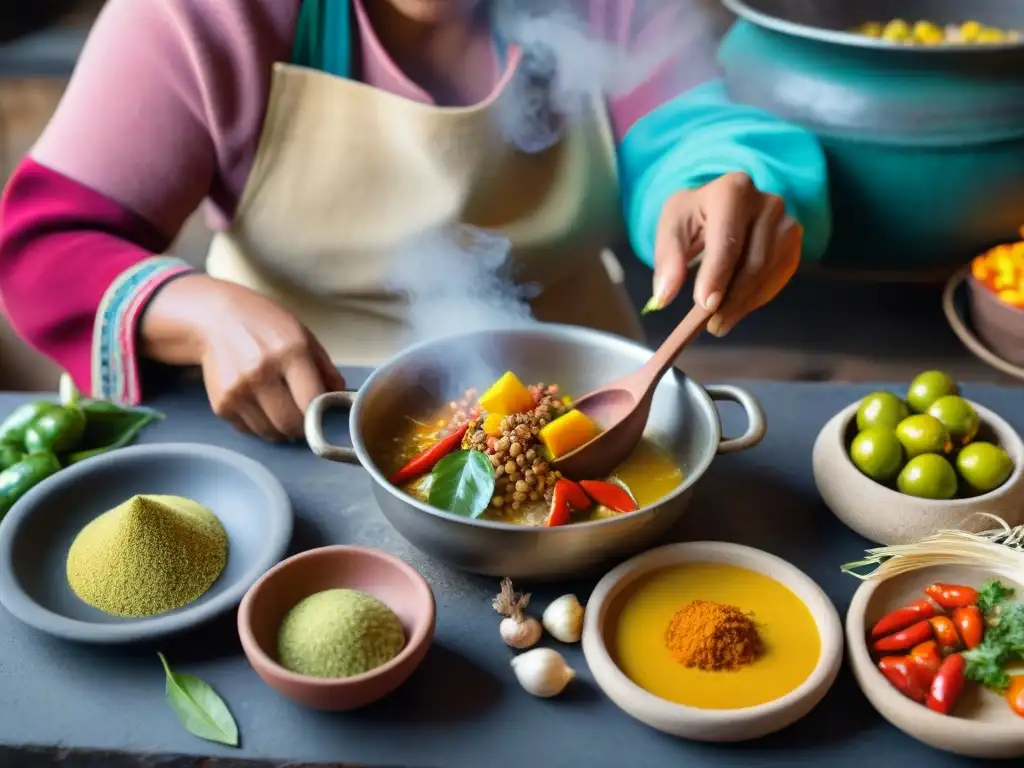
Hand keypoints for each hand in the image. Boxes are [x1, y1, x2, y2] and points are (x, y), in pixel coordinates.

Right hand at [141, 274, 345, 440]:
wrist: (214, 319)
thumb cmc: (266, 325)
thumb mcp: (302, 335)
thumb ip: (326, 369)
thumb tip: (343, 400)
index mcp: (290, 352)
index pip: (312, 402)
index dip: (321, 415)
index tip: (323, 413)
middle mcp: (262, 373)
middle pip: (291, 424)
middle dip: (302, 427)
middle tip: (304, 417)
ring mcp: (238, 390)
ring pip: (271, 433)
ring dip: (281, 429)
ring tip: (280, 408)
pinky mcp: (221, 404)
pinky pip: (249, 430)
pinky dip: (259, 424)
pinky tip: (259, 403)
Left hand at [648, 172, 802, 335]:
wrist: (721, 204)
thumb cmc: (693, 216)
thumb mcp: (671, 228)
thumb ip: (667, 260)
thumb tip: (663, 297)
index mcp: (733, 191)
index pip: (728, 241)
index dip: (717, 276)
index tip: (705, 306)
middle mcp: (767, 202)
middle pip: (753, 262)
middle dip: (731, 299)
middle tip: (710, 324)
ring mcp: (786, 221)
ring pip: (768, 274)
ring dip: (744, 304)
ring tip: (719, 321)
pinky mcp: (794, 242)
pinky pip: (779, 278)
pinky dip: (757, 298)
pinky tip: (738, 306)